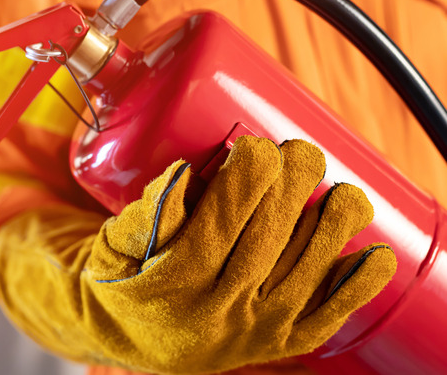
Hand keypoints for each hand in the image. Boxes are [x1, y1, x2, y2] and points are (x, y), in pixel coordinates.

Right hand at [83, 136, 395, 373]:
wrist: (127, 339)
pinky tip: (375, 256)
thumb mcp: (114, 241)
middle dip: (294, 183)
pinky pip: (326, 317)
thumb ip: (150, 209)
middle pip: (272, 234)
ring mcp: (252, 330)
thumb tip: (187, 172)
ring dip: (335, 224)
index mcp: (175, 278)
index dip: (251, 171)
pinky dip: (358, 286)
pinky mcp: (276, 342)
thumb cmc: (121, 279)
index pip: (226, 214)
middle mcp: (218, 308)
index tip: (255, 146)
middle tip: (299, 152)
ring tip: (340, 193)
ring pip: (308, 271)